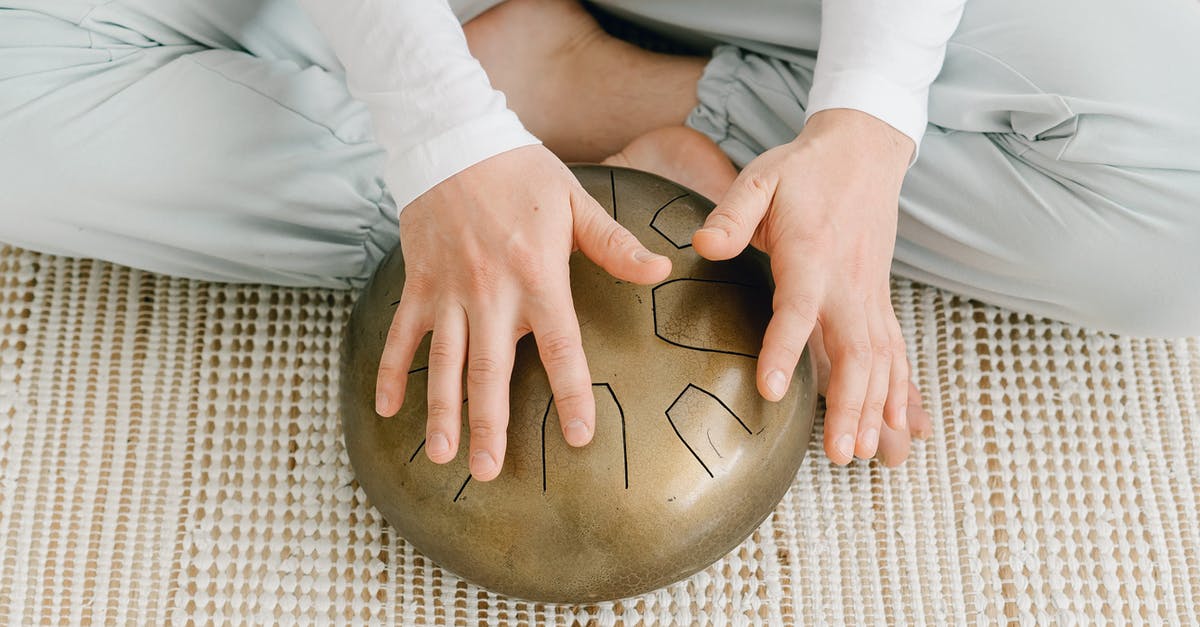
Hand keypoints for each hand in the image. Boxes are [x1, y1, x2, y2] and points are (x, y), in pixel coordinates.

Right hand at [376, 145, 671, 479]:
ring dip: (441, 411)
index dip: (571, 395)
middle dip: (489, 425)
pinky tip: (388, 409)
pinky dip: (392, 372)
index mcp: (537, 277)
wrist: (453, 138)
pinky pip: (401, 335)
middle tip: (488, 472)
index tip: (578, 437)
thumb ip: (615, 245)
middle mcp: (490, 293)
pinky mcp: (418, 284)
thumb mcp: (575, 203)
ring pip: (443, 363)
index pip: (560, 348)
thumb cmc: (522, 172)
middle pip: (490, 371)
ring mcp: (448, 291)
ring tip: (441, 455)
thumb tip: (661, 269)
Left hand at [692, 109, 916, 464]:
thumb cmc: (803, 169)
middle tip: (841, 454)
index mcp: (811, 254)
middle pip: (855, 351)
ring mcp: (870, 293)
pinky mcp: (879, 298)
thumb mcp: (759, 178)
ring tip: (869, 455)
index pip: (798, 309)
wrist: (863, 150)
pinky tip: (901, 429)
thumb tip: (703, 244)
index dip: (785, 349)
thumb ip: (731, 214)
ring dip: (876, 409)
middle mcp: (848, 282)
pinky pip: (895, 351)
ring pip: (880, 360)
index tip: (771, 389)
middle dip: (850, 405)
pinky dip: (900, 391)